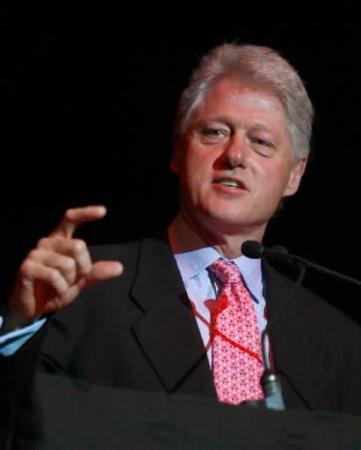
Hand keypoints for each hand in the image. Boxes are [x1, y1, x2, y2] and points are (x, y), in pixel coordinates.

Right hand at [4, 205, 122, 330]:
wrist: (33, 309)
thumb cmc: (55, 289)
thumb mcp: (79, 281)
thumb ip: (96, 272)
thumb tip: (119, 267)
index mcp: (59, 240)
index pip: (70, 219)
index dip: (85, 213)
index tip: (103, 211)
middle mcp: (47, 242)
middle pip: (78, 246)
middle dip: (82, 268)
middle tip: (71, 281)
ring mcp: (35, 254)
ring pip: (67, 264)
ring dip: (69, 282)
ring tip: (59, 288)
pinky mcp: (27, 268)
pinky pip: (54, 276)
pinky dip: (59, 288)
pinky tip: (52, 292)